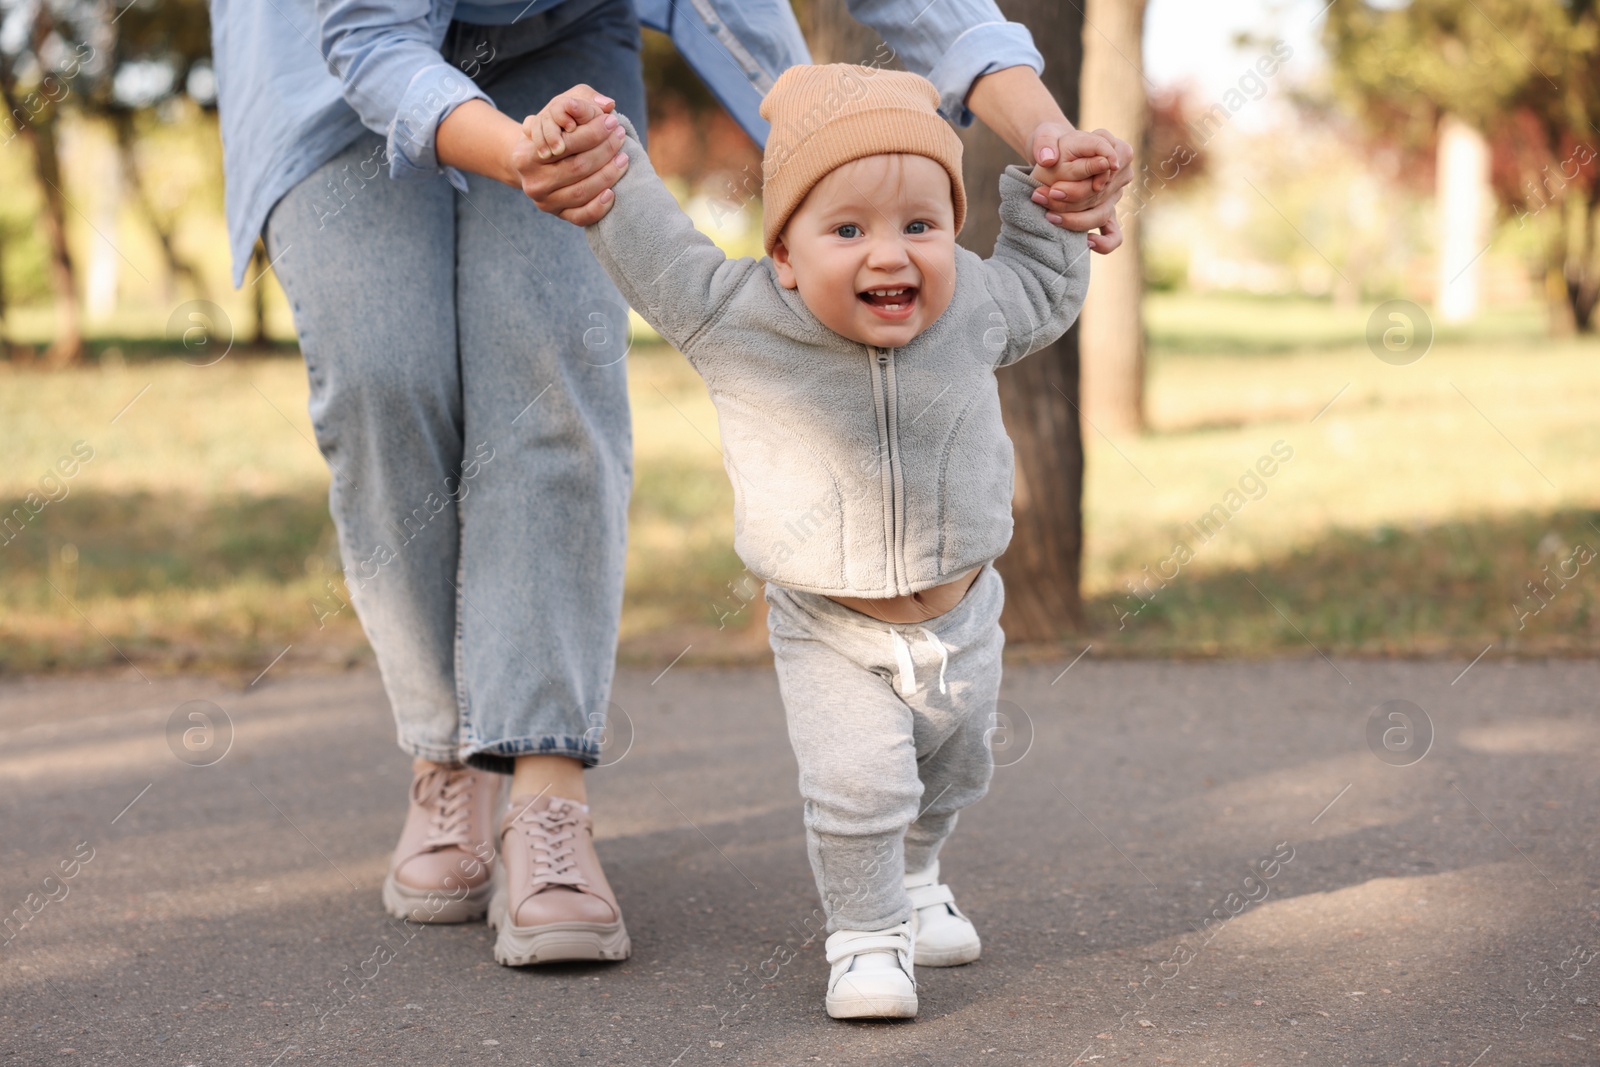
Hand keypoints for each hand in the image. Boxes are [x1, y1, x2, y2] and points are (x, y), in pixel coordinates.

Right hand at [512, 84, 629, 224]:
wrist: (534, 163)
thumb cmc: (552, 132)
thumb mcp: (558, 110)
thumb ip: (580, 101)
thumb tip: (607, 104)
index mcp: (526, 155)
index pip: (566, 144)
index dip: (593, 132)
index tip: (611, 121)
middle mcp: (532, 182)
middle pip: (577, 168)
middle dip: (604, 150)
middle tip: (621, 136)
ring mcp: (545, 202)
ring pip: (582, 192)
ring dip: (608, 175)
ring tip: (624, 158)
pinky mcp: (558, 216)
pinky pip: (581, 217)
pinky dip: (599, 207)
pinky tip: (613, 193)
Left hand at [1027, 124, 1133, 253]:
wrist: (1053, 156)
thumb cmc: (1053, 143)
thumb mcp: (1046, 137)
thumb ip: (1044, 144)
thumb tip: (1047, 159)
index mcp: (1118, 148)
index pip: (1108, 164)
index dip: (1085, 177)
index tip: (1055, 189)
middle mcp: (1122, 173)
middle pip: (1102, 193)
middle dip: (1072, 201)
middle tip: (1045, 200)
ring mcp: (1116, 196)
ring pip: (1102, 214)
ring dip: (1076, 220)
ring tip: (1050, 217)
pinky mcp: (1107, 213)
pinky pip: (1113, 235)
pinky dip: (1104, 242)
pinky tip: (1086, 243)